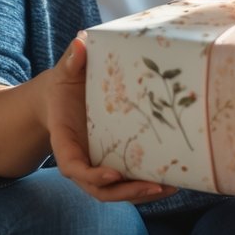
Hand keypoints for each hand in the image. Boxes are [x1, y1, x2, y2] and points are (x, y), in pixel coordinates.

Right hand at [46, 31, 177, 203]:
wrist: (61, 99)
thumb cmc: (65, 84)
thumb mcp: (65, 71)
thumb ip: (72, 60)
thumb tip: (81, 41)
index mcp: (65, 141)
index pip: (73, 166)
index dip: (91, 175)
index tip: (112, 174)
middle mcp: (82, 159)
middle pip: (99, 189)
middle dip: (126, 192)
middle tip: (154, 187)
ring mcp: (98, 164)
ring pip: (116, 191)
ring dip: (141, 193)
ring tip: (172, 187)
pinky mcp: (113, 162)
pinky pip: (128, 179)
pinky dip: (147, 183)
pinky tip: (173, 179)